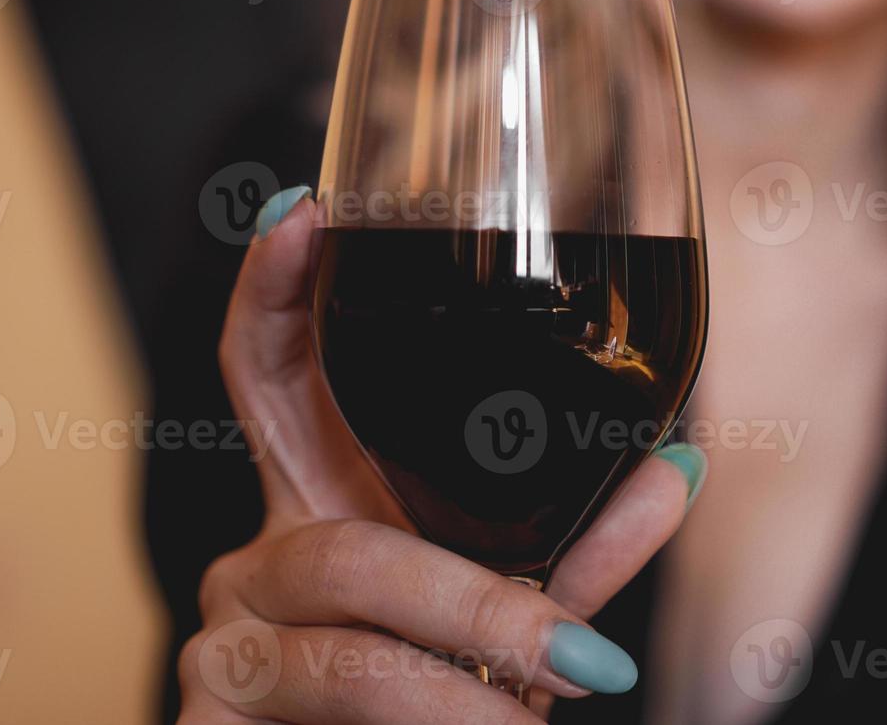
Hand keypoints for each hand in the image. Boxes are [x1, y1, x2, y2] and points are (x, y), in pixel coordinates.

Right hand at [178, 188, 706, 722]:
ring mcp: (221, 642)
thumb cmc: (442, 690)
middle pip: (340, 549)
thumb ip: (582, 550)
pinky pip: (337, 704)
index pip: (272, 377)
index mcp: (320, 501)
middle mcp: (258, 559)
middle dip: (466, 601)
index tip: (302, 212)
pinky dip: (443, 722)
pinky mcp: (207, 722)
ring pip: (350, 646)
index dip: (273, 293)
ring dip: (466, 691)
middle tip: (571, 656)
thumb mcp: (513, 610)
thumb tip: (679, 466)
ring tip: (553, 711)